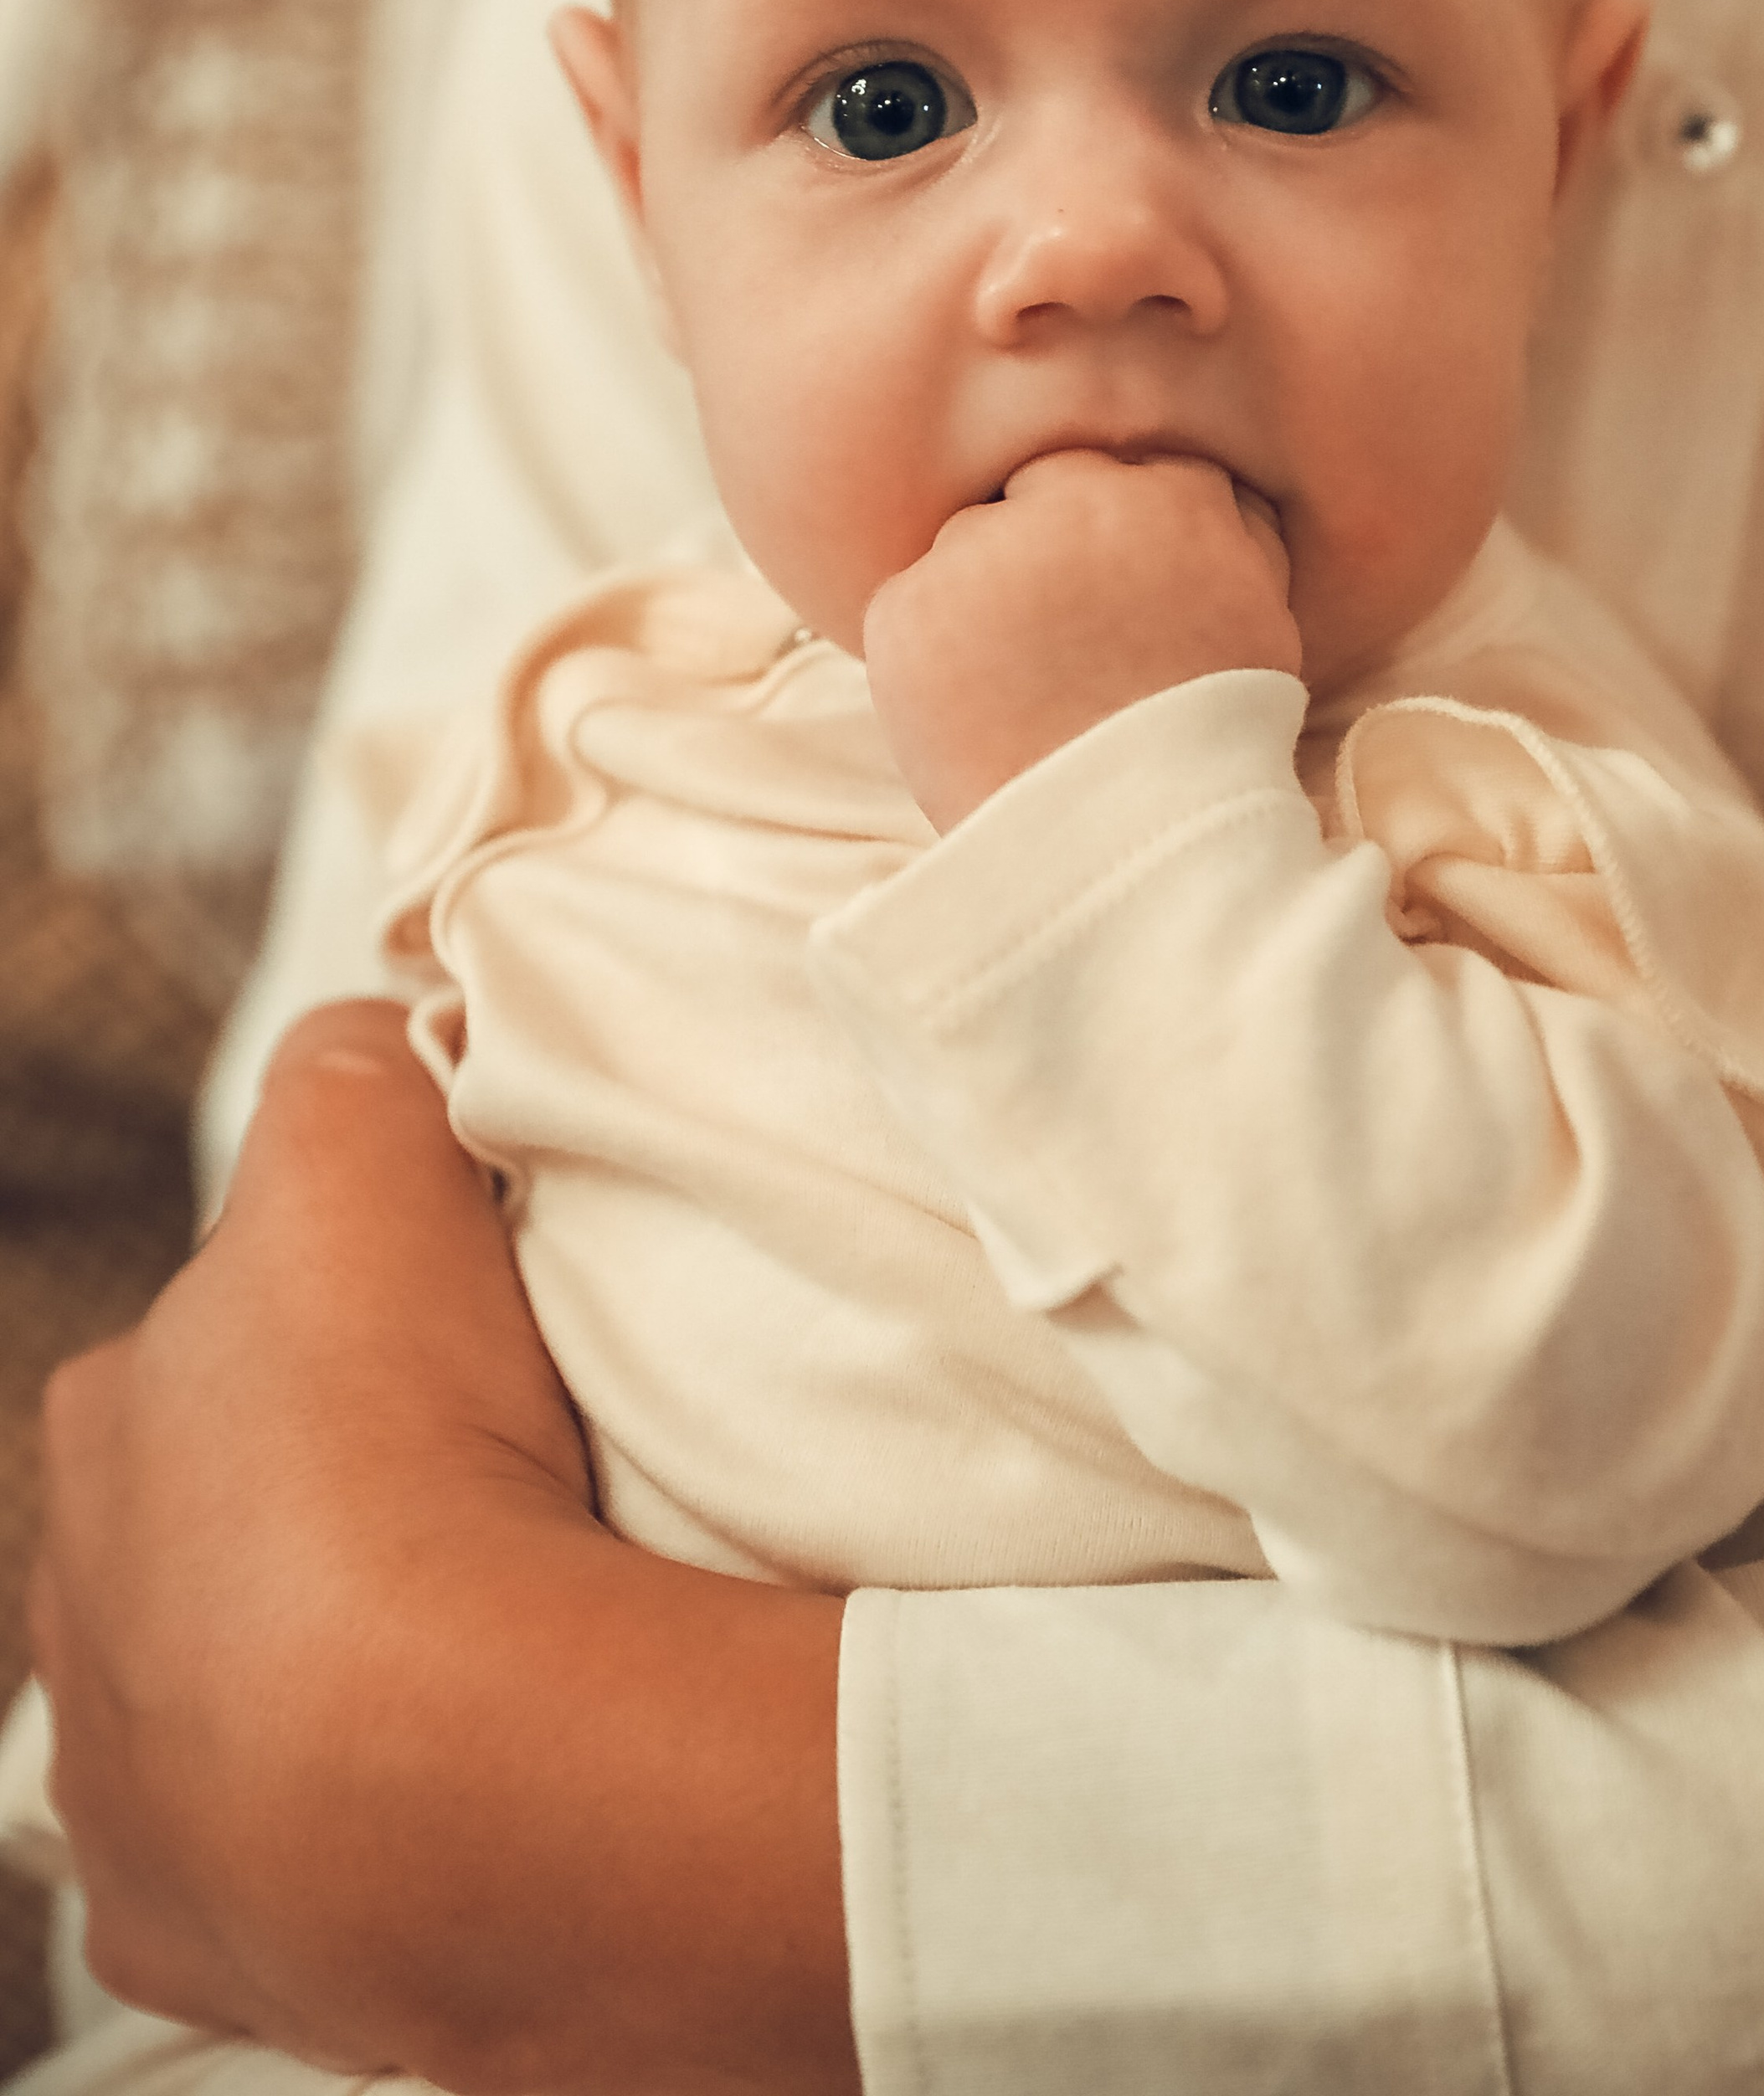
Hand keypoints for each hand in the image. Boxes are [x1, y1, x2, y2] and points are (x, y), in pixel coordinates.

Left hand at [33, 1000, 854, 2095]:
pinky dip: (338, 1821)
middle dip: (331, 1498)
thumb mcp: (371, 1153)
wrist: (450, 1765)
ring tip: (484, 1647)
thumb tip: (384, 1036)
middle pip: (225, 1509)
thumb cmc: (407, 1452)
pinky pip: (266, 1856)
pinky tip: (437, 1785)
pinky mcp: (188, 1921)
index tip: (458, 1349)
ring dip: (330, 1661)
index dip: (355, 1321)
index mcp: (113, 1414)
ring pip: (230, 1683)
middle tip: (486, 1494)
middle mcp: (83, 1596)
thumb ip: (360, 1065)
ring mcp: (125, 1778)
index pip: (232, 1330)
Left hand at [864, 448, 1299, 829]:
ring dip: (985, 595)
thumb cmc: (1209, 742)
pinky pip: (911, 606)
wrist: (1127, 843)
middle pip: (1040, 489)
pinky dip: (931, 650)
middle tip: (1061, 642)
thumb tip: (1215, 485)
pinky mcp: (906, 608)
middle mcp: (1072, 501)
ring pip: (970, 544)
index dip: (1118, 537)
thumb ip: (1236, 531)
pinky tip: (976, 709)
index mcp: (1172, 495)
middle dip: (1047, 549)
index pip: (1128, 469)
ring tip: (1021, 689)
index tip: (1117, 597)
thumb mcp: (1263, 615)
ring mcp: (980, 552)